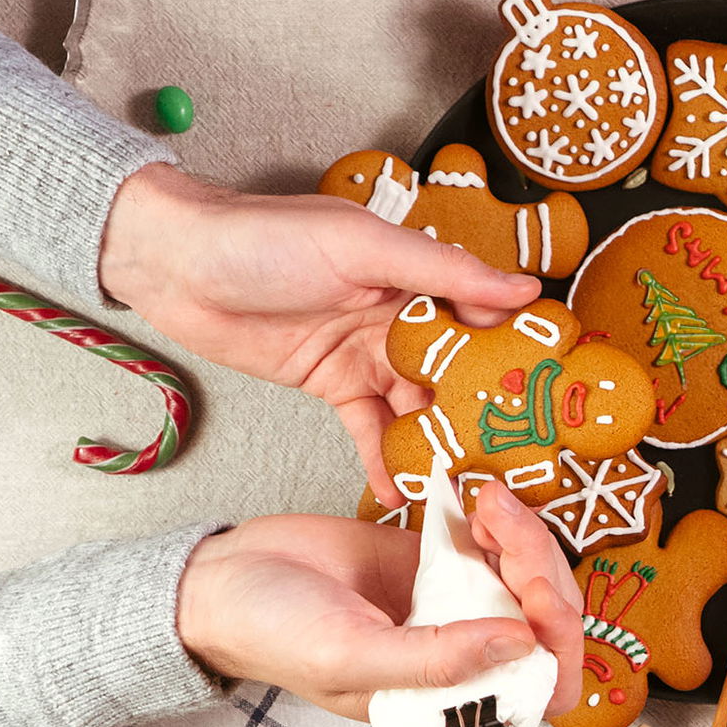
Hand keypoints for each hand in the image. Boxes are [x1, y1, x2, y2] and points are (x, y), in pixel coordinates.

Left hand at [100, 165, 536, 499]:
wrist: (173, 265)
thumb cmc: (264, 236)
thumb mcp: (362, 245)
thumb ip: (442, 270)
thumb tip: (523, 289)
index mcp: (419, 274)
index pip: (486, 317)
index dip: (519, 354)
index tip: (552, 394)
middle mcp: (403, 315)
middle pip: (460, 371)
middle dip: (487, 412)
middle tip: (516, 457)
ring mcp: (369, 355)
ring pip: (420, 407)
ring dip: (442, 442)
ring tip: (468, 483)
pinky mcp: (333, 386)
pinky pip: (371, 429)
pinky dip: (389, 459)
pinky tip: (407, 489)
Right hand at [176, 488, 582, 720]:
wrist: (223, 578)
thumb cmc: (271, 634)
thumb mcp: (350, 657)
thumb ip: (434, 660)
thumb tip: (521, 644)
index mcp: (447, 696)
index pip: (541, 687)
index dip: (561, 647)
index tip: (539, 598)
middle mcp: (464, 651)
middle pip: (548, 620)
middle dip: (543, 572)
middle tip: (505, 532)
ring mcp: (457, 601)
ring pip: (532, 574)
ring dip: (525, 536)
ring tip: (488, 504)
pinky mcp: (442, 557)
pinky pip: (498, 540)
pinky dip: (502, 518)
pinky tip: (480, 497)